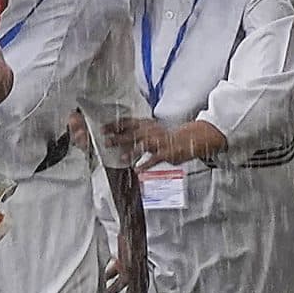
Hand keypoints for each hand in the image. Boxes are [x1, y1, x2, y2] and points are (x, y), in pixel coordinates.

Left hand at [101, 225, 148, 292]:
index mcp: (141, 282)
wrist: (131, 231)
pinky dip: (107, 279)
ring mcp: (129, 269)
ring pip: (119, 286)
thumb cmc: (133, 252)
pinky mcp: (122, 261)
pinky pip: (114, 274)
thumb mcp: (132, 277)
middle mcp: (137, 277)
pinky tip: (98, 281)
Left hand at [103, 117, 223, 169]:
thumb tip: (119, 134)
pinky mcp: (166, 154)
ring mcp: (159, 142)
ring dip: (132, 151)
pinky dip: (145, 165)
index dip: (115, 125)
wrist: (190, 138)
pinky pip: (154, 159)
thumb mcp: (151, 129)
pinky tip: (137, 170)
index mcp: (147, 125)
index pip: (128, 122)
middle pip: (133, 133)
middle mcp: (152, 132)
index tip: (103, 128)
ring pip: (143, 146)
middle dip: (119, 137)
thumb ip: (137, 131)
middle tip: (107, 141)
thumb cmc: (168, 136)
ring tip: (122, 158)